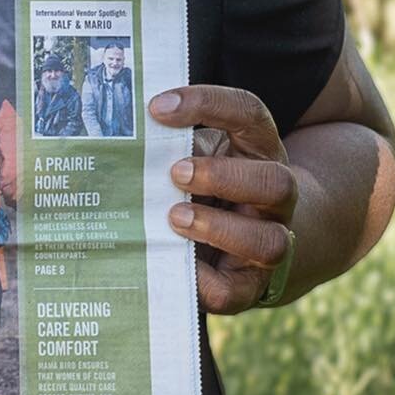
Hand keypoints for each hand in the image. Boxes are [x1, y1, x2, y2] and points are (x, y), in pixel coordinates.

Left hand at [148, 86, 296, 315]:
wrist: (248, 243)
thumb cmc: (208, 187)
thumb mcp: (200, 154)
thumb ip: (173, 144)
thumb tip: (119, 138)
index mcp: (259, 151)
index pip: (248, 114)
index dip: (207, 104)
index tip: (157, 108)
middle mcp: (274, 199)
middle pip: (275, 183)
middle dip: (223, 177)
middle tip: (176, 172)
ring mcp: (268, 243)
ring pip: (268, 241)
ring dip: (218, 229)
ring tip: (174, 218)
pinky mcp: (247, 285)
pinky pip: (235, 290)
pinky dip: (204, 281)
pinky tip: (177, 266)